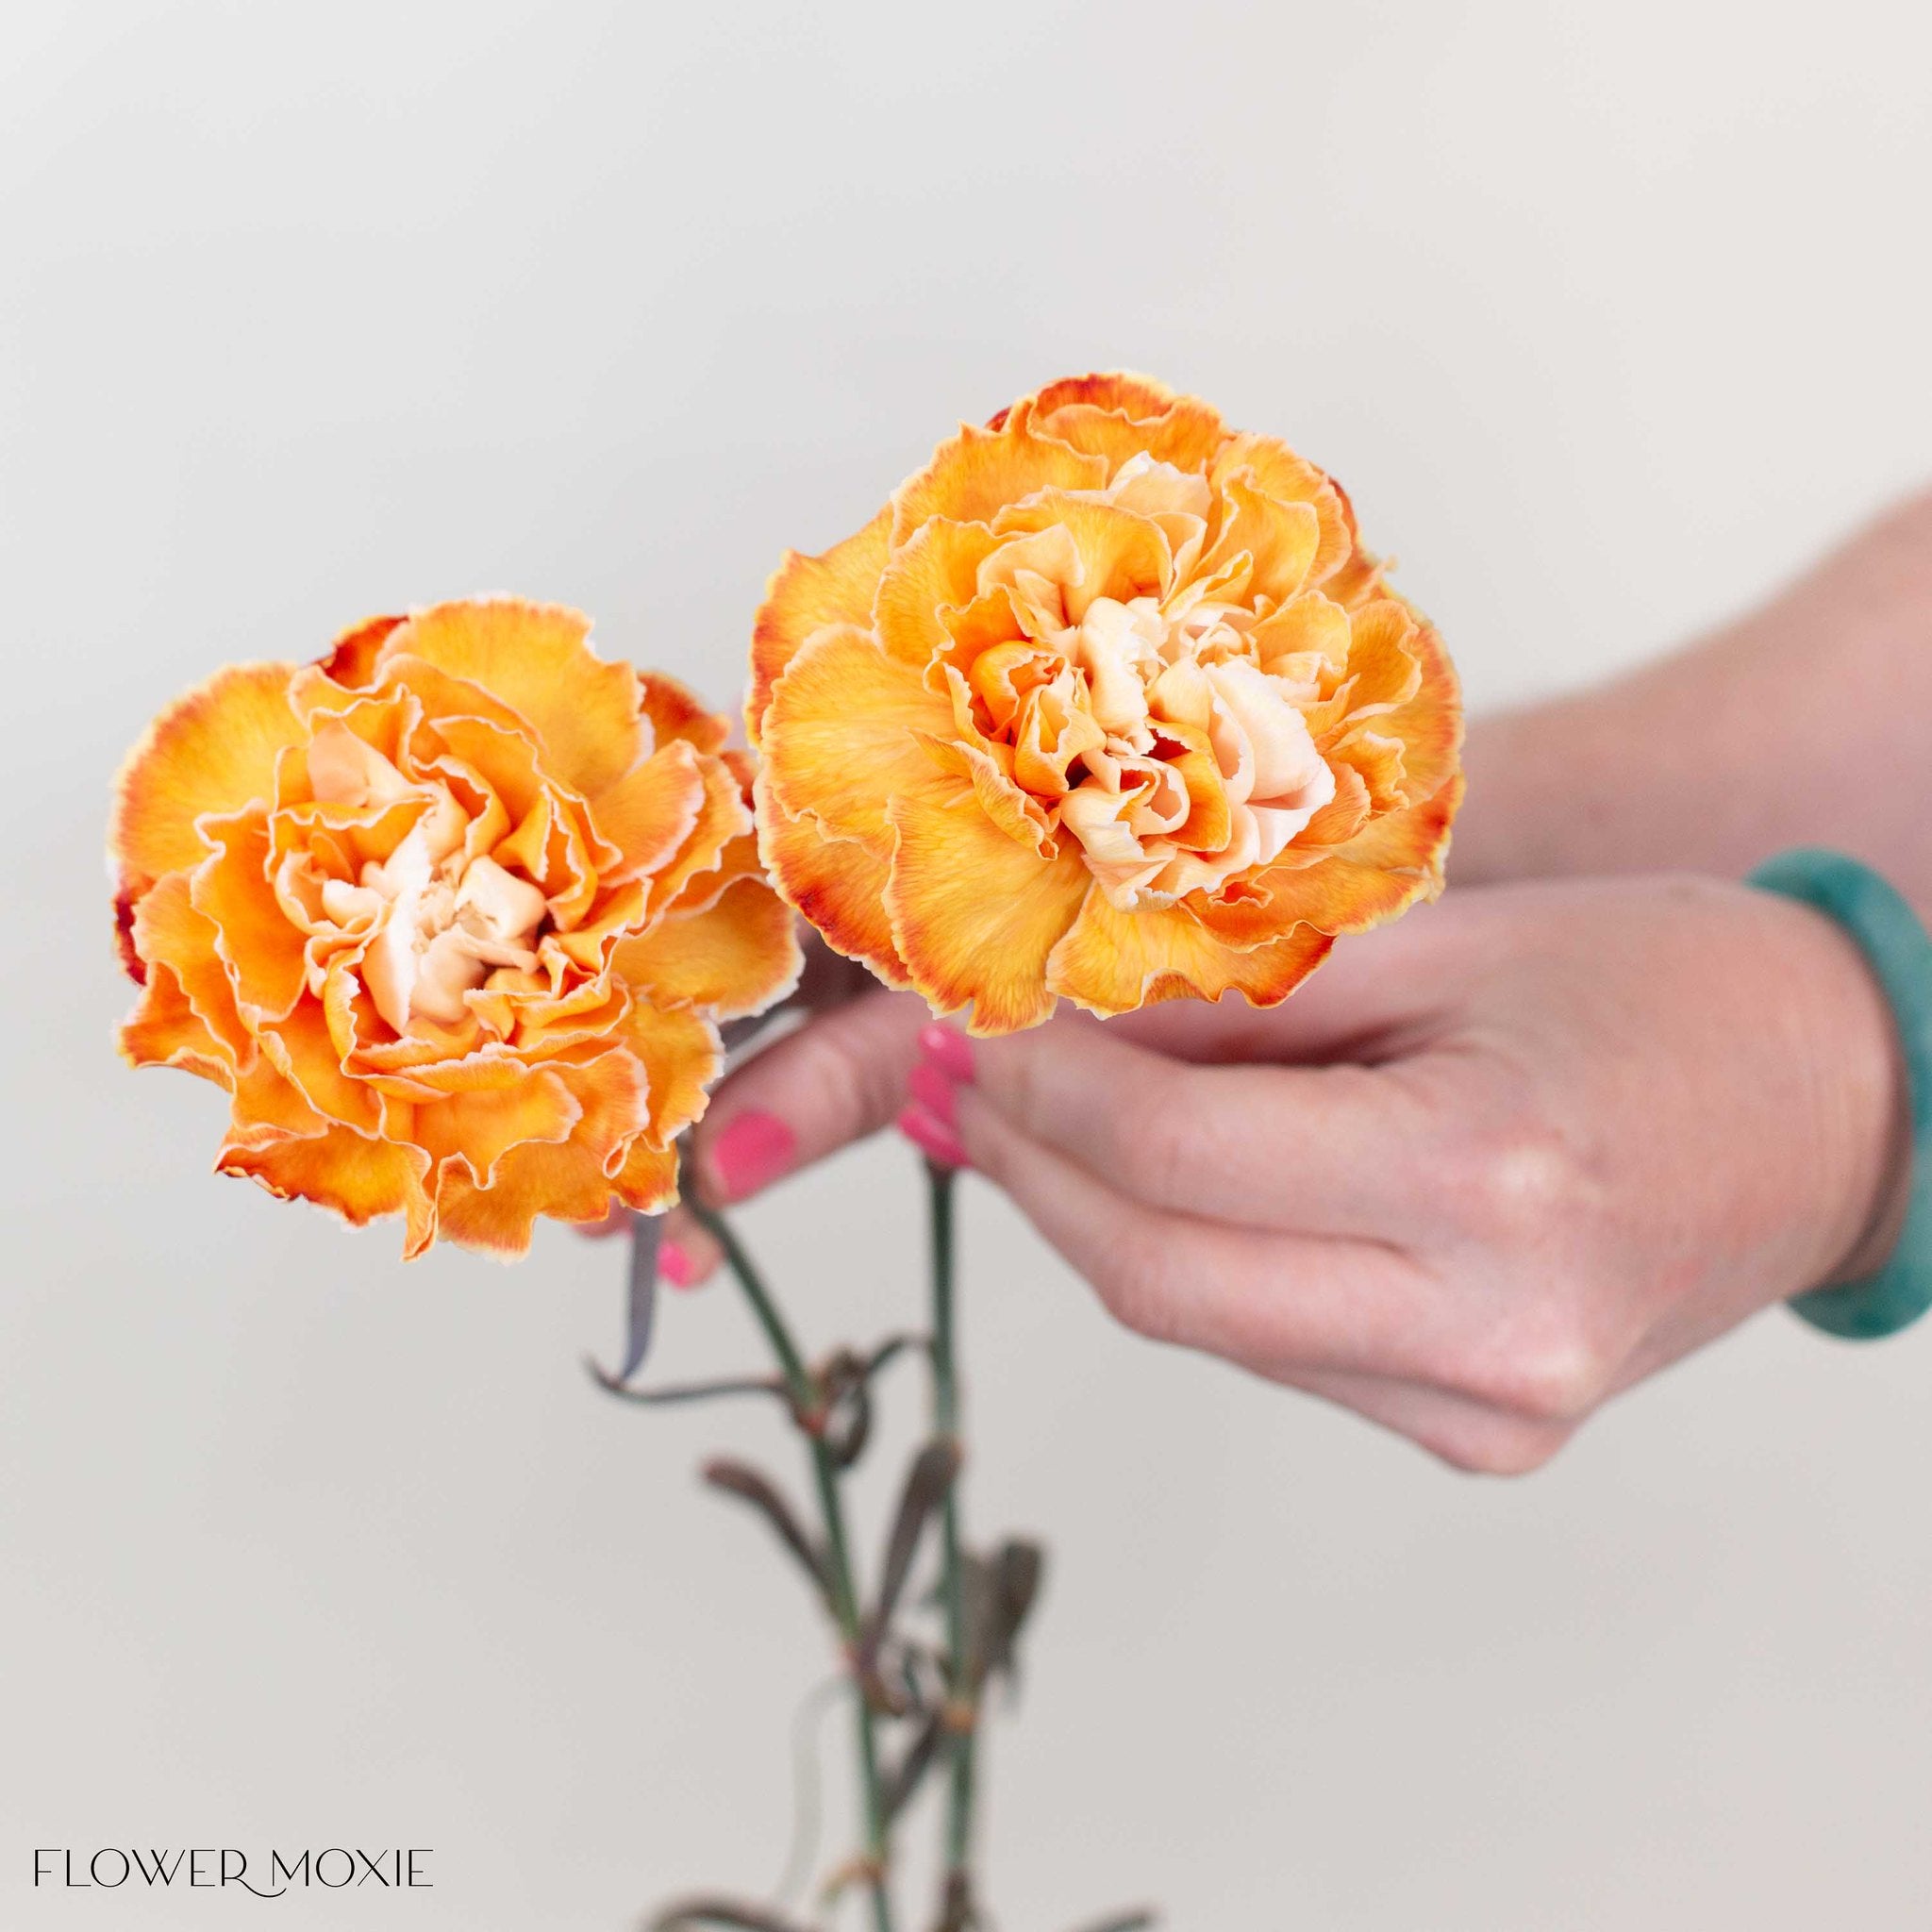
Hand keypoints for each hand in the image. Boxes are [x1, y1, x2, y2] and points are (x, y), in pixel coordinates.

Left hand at [649, 876, 1908, 1472]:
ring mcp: (1486, 1410)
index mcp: (1487, 1177)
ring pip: (1201, 1321)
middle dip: (1026, 1170)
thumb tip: (1064, 1026)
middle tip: (950, 1081)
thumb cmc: (1658, 990)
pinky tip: (1144, 1185)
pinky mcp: (1480, 1436)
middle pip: (1158, 1273)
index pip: (1177, 1157)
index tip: (966, 1024)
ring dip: (1088, 1219)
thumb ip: (1244, 1002)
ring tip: (1018, 1120)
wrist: (1830, 1108)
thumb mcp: (1444, 948)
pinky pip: (1275, 1347)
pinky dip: (1191, 1261)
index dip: (1040, 1090)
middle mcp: (1487, 1330)